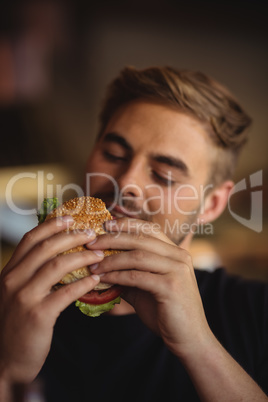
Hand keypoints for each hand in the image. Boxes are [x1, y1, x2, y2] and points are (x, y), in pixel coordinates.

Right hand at [0, 217, 102, 383]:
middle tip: (92, 232)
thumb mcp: (18, 293)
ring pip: (57, 265)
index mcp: (9, 272)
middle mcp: (13, 280)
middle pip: (45, 247)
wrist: (6, 361)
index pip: (30, 239)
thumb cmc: (17, 324)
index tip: (70, 217)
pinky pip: (66, 292)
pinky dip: (84, 283)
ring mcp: (24, 297)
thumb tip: (58, 254)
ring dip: (82, 257)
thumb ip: (31, 273)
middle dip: (71, 236)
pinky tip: (96, 278)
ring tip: (99, 253)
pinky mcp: (38, 314)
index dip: (50, 225)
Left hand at [86, 218, 211, 355]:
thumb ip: (130, 273)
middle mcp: (179, 256)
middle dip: (112, 238)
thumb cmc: (166, 312)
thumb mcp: (146, 287)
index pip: (149, 228)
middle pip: (140, 238)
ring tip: (93, 265)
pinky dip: (117, 276)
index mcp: (175, 252)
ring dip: (111, 259)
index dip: (126, 224)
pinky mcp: (171, 286)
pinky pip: (137, 276)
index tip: (104, 224)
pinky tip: (104, 278)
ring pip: (137, 256)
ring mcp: (177, 270)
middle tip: (91, 242)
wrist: (189, 339)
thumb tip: (102, 264)